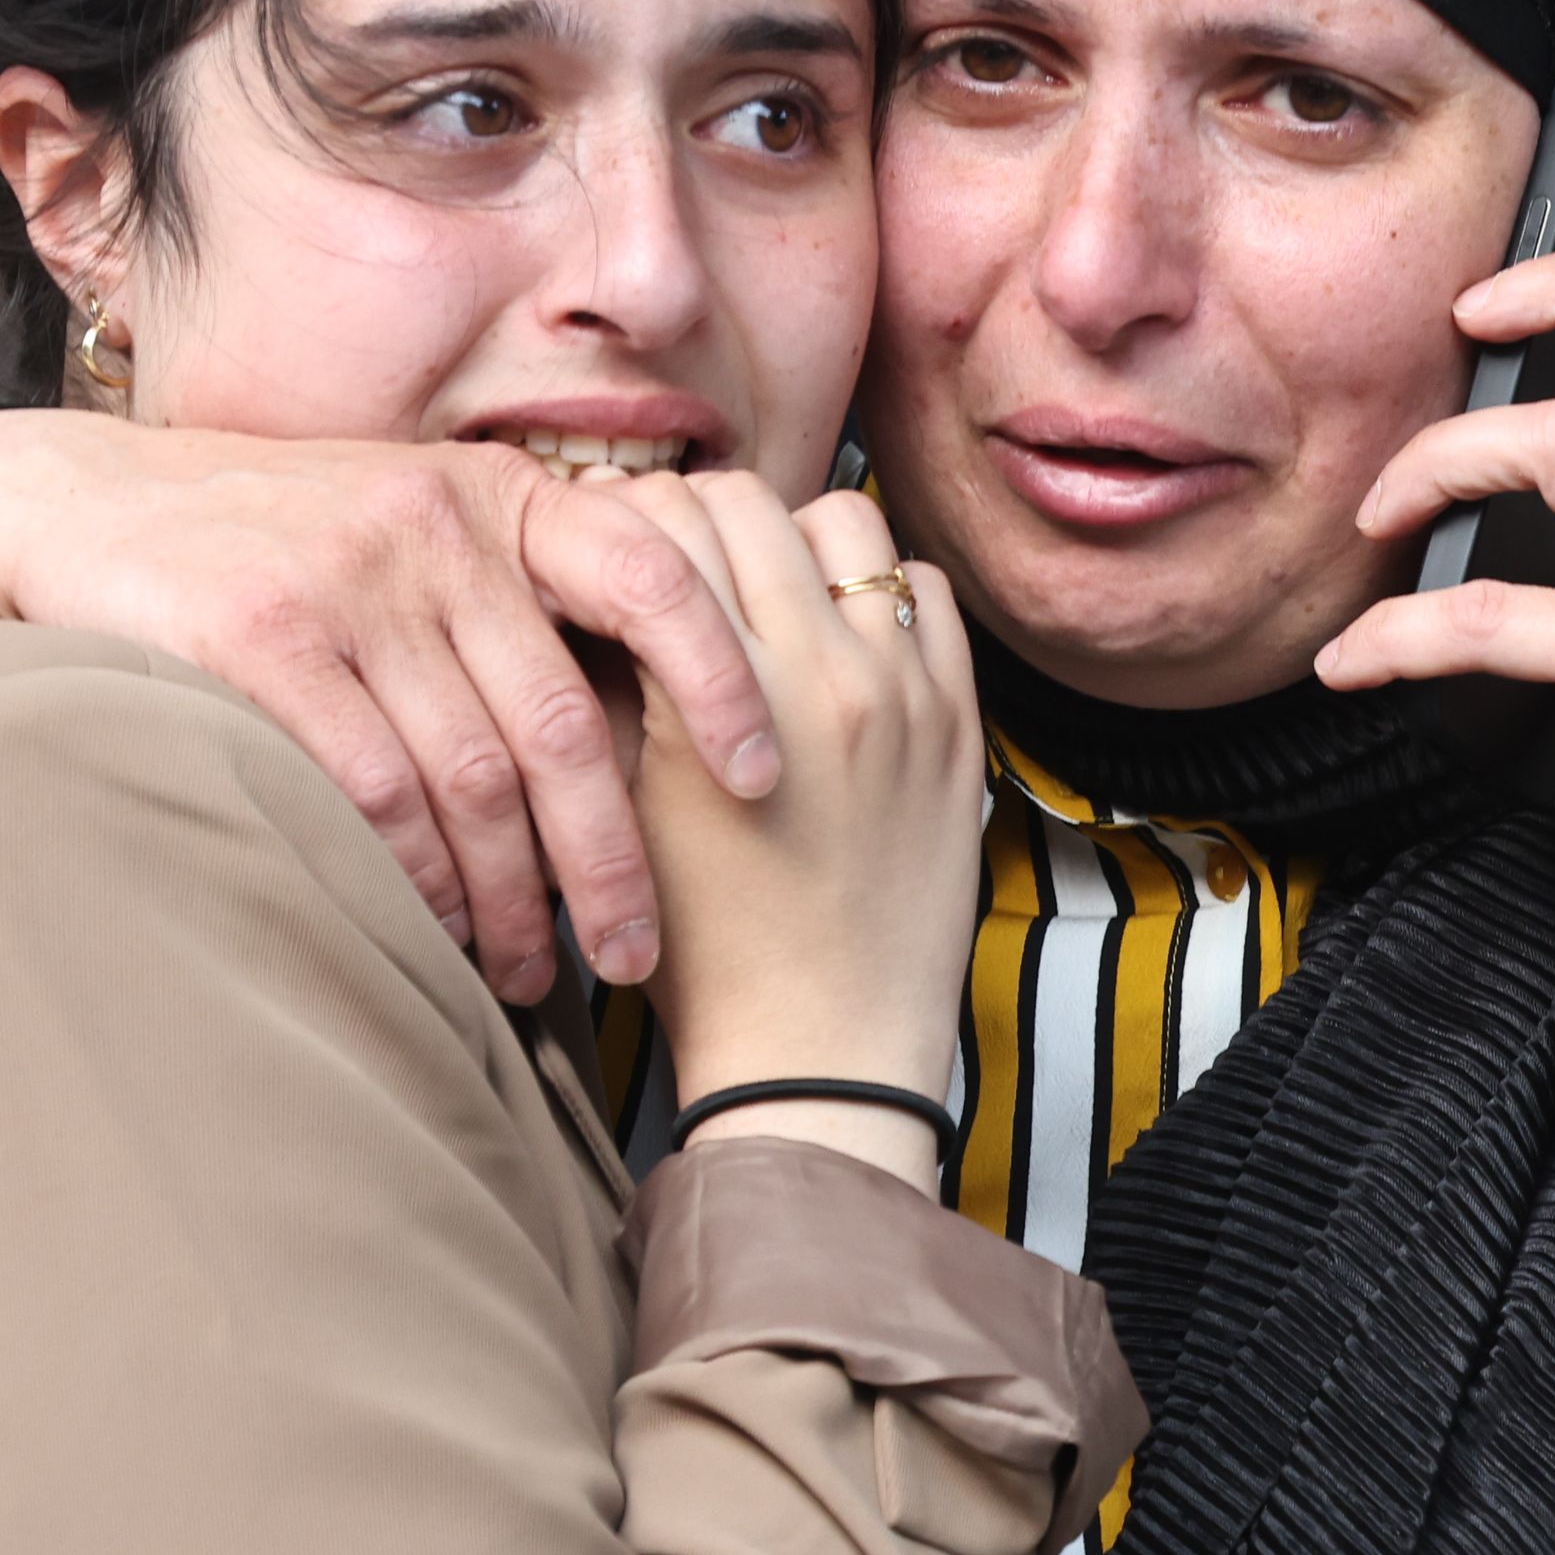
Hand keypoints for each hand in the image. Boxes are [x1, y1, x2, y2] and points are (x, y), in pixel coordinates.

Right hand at [0, 414, 778, 1005]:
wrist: (76, 508)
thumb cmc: (270, 548)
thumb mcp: (407, 534)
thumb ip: (509, 607)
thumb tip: (639, 737)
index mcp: (495, 498)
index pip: (651, 574)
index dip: (719, 680)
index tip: (761, 781)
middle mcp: (435, 525)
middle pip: (560, 723)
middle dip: (611, 860)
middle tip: (634, 959)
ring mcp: (347, 575)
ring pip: (470, 774)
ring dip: (510, 896)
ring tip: (529, 975)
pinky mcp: (260, 633)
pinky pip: (371, 785)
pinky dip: (413, 875)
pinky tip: (434, 931)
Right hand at [619, 475, 981, 1191]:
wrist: (820, 1051)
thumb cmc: (699, 949)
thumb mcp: (622, 809)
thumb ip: (615, 686)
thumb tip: (595, 587)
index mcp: (725, 693)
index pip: (665, 525)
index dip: (622, 523)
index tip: (606, 549)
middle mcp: (825, 671)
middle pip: (750, 503)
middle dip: (699, 517)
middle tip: (675, 560)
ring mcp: (905, 692)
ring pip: (849, 524)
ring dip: (798, 542)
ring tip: (766, 597)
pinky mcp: (959, 724)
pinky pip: (928, 593)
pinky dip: (882, 590)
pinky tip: (843, 638)